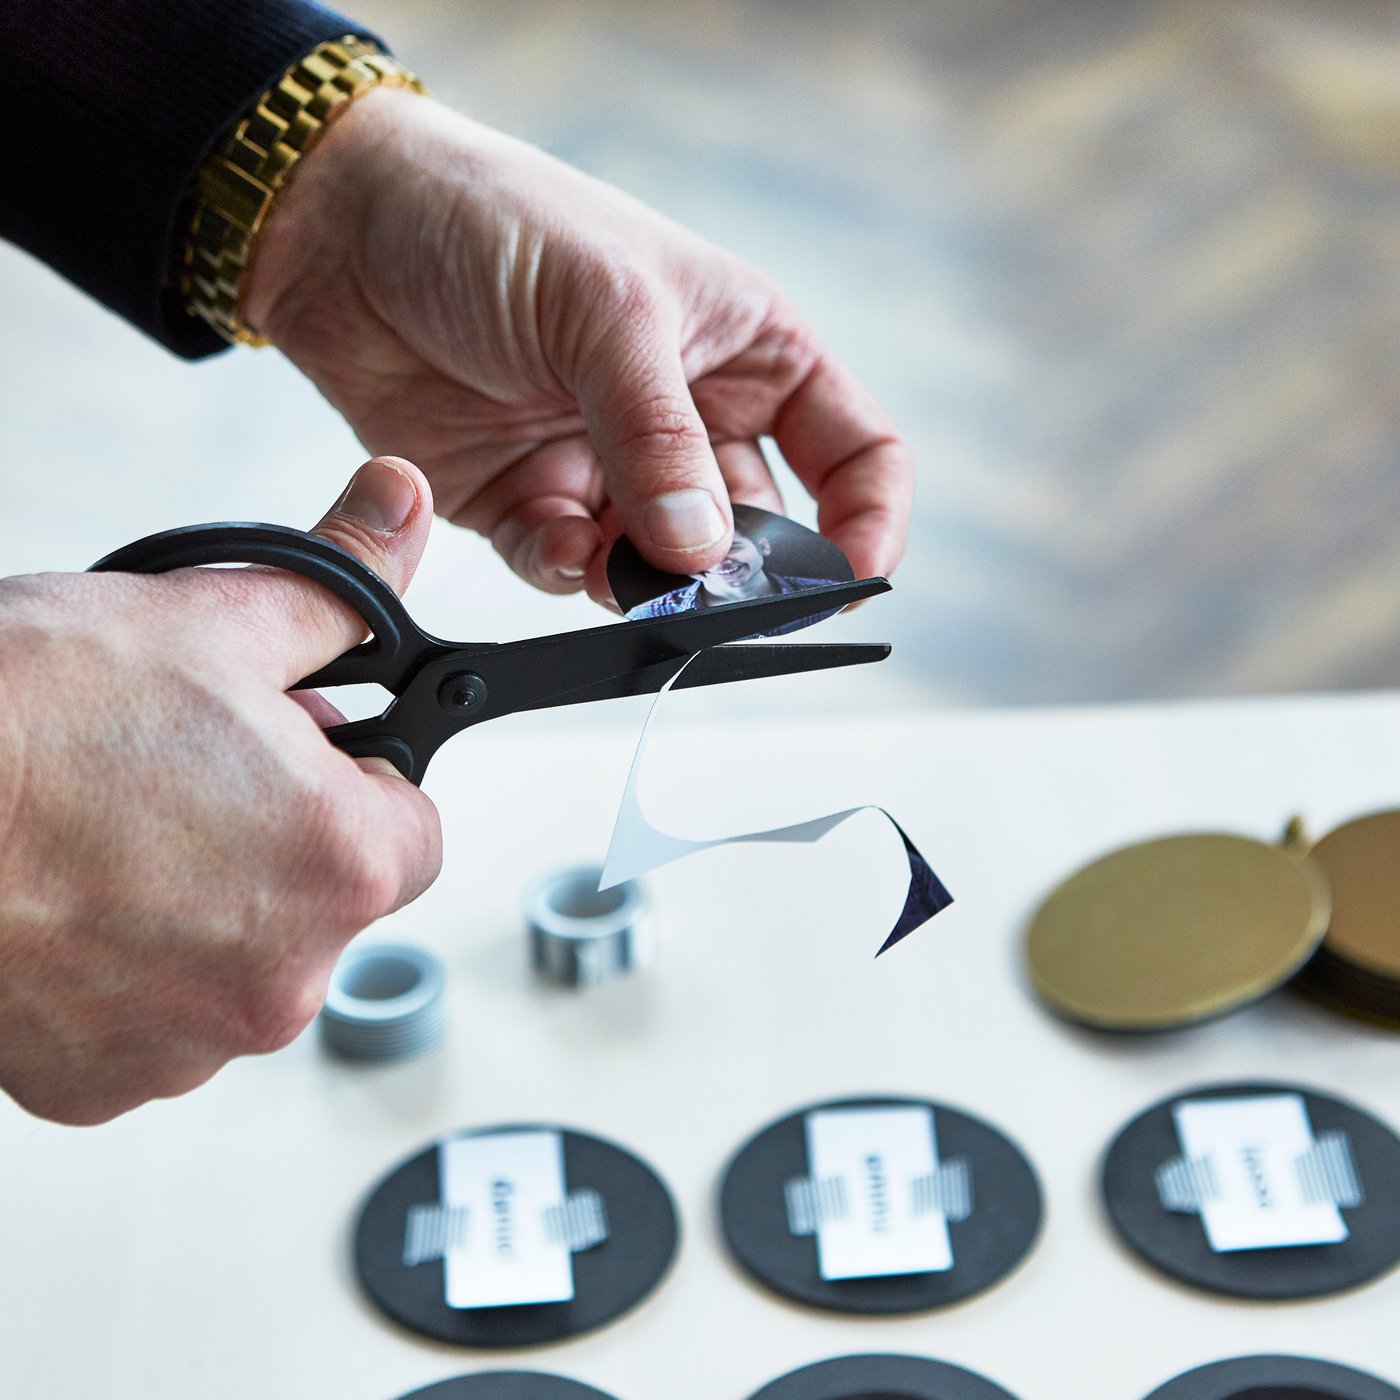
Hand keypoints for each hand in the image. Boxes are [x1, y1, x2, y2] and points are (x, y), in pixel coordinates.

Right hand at [0, 458, 441, 1123]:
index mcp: (341, 865)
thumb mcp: (210, 619)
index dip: (365, 780)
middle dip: (285, 837)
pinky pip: (155, 1018)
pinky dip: (129, 967)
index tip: (307, 755)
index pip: (418, 830)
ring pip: (243, 960)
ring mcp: (190, 1046)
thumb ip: (341, 587)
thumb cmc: (24, 720)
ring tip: (117, 831)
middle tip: (192, 777)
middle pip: (330, 899)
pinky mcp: (102, 1082)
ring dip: (207, 906)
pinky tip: (72, 899)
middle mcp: (284, 977)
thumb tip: (402, 513)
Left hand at [245, 90, 913, 601]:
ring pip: (664, 568)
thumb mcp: (605, 308)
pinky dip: (567, 572)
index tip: (853, 577)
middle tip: (715, 593)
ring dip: (649, 585)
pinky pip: (571, 570)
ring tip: (621, 568)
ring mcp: (610, 467)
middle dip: (742, 574)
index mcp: (746, 351)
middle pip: (758, 532)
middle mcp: (687, 418)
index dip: (868, 519)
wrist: (340, 231)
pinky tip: (552, 539)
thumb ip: (660, 437)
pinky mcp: (530, 503)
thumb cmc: (492, 218)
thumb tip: (704, 552)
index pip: (854, 451)